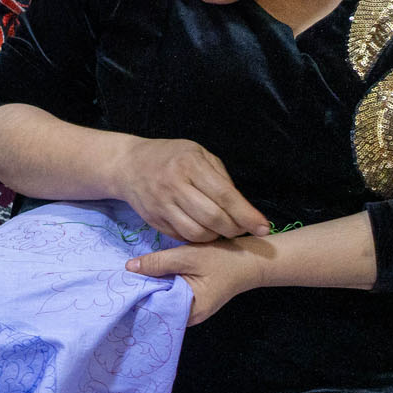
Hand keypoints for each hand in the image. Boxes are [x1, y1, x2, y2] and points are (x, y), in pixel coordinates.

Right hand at [113, 136, 268, 242]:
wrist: (128, 165)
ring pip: (197, 232)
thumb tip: (241, 207)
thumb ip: (220, 177)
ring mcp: (161, 204)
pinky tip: (203, 230)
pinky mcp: (153, 219)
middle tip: (241, 229)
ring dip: (216, 236)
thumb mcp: (198, 154)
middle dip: (233, 229)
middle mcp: (174, 185)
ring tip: (222, 230)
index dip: (247, 215)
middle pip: (213, 218)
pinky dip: (198, 238)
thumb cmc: (170, 156)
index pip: (225, 196)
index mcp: (190, 165)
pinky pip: (182, 236)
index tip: (263, 227)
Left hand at [126, 240, 266, 324]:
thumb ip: (159, 262)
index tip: (118, 286)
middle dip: (140, 292)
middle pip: (155, 306)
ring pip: (161, 299)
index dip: (136, 297)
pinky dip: (160, 286)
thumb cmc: (224, 259)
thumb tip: (128, 268)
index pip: (154, 309)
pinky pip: (169, 295)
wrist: (251, 261)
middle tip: (118, 279)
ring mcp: (189, 310)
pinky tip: (149, 276)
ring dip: (150, 288)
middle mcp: (188, 317)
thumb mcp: (189, 256)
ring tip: (130, 277)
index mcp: (189, 312)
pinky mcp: (190, 300)